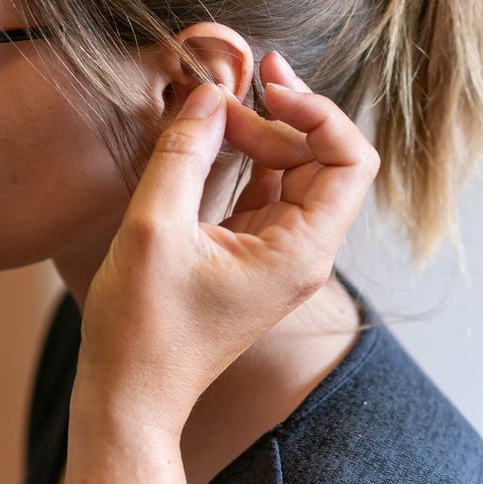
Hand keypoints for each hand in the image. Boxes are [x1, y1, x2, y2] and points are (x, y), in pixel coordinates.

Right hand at [75, 52, 378, 441]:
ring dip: (258, 137)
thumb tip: (209, 94)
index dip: (319, 112)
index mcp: (301, 252)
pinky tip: (203, 144)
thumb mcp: (153, 228)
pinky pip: (265, 192)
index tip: (267, 88)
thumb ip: (183, 154)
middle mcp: (304, 254)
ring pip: (293, 173)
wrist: (131, 395)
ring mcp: (281, 256)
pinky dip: (242, 161)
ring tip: (206, 117)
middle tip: (217, 100)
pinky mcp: (253, 257)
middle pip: (323, 160)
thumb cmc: (142, 327)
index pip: (352, 161)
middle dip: (278, 120)